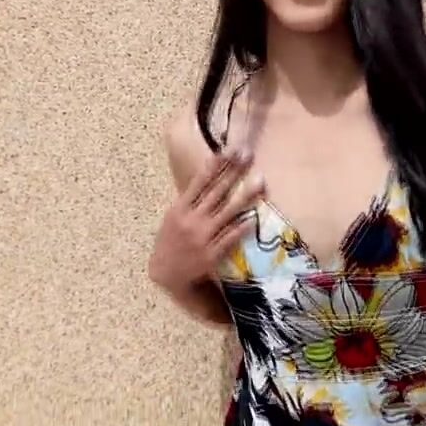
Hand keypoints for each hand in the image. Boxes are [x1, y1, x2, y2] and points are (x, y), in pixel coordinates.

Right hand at [147, 148, 263, 293]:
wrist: (165, 274)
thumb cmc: (170, 241)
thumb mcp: (173, 217)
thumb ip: (190, 200)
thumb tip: (209, 178)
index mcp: (179, 209)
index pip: (199, 183)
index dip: (214, 166)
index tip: (227, 151)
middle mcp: (191, 220)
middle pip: (216, 192)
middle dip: (233, 172)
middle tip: (248, 156)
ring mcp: (202, 237)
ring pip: (227, 212)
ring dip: (245, 195)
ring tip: (260, 180)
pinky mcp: (211, 254)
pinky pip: (229, 238)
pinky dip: (241, 227)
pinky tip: (253, 218)